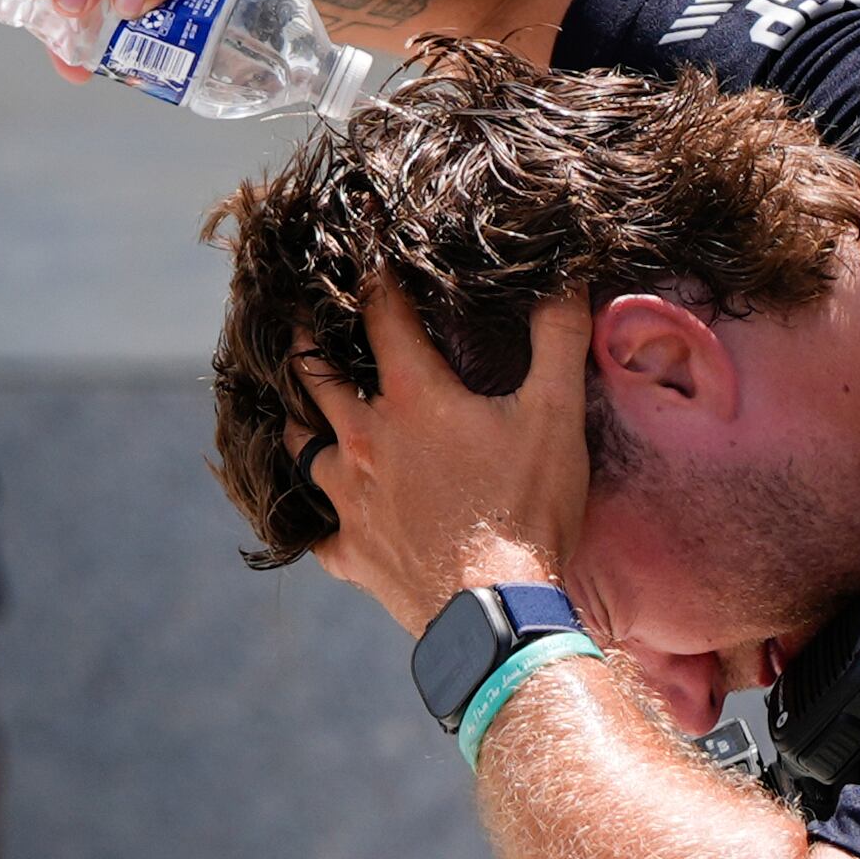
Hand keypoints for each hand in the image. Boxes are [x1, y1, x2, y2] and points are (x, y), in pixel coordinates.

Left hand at [300, 281, 594, 630]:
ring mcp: (349, 499)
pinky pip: (315, 529)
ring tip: (293, 404)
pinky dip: (314, 515)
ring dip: (295, 420)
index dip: (371, 275)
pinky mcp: (350, 552)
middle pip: (313, 374)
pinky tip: (317, 512)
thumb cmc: (527, 510)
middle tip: (297, 316)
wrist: (498, 613)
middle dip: (306, 340)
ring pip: (297, 445)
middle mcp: (364, 439)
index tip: (359, 245)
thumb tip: (567, 275)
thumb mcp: (556, 416)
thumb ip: (558, 339)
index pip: (381, 314)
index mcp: (412, 398)